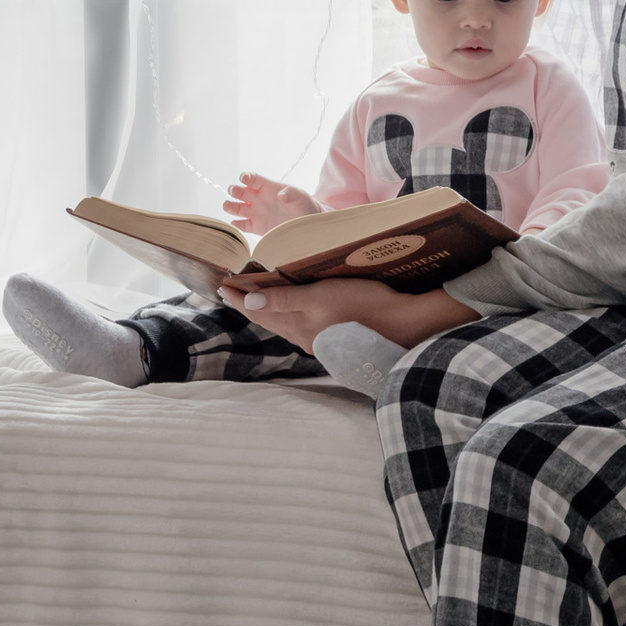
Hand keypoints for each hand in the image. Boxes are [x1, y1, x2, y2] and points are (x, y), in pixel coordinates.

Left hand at [217, 277, 476, 356]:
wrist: (404, 323)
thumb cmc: (364, 304)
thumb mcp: (321, 296)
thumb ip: (284, 300)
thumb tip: (248, 301)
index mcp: (298, 327)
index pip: (259, 312)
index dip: (239, 298)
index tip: (221, 285)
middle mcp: (306, 338)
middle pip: (270, 319)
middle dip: (250, 305)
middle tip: (232, 290)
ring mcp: (322, 340)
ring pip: (285, 324)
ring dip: (269, 311)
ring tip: (256, 298)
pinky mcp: (337, 337)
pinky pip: (301, 326)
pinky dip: (289, 315)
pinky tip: (293, 312)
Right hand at [224, 171, 319, 233]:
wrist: (308, 223)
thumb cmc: (305, 205)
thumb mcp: (301, 196)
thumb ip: (292, 193)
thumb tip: (281, 195)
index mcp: (267, 187)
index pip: (252, 179)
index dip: (246, 177)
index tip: (244, 178)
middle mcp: (258, 199)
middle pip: (239, 192)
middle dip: (234, 190)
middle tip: (235, 192)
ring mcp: (256, 213)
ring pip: (237, 208)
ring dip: (230, 206)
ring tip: (228, 206)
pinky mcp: (257, 227)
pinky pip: (242, 225)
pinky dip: (237, 224)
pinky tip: (236, 223)